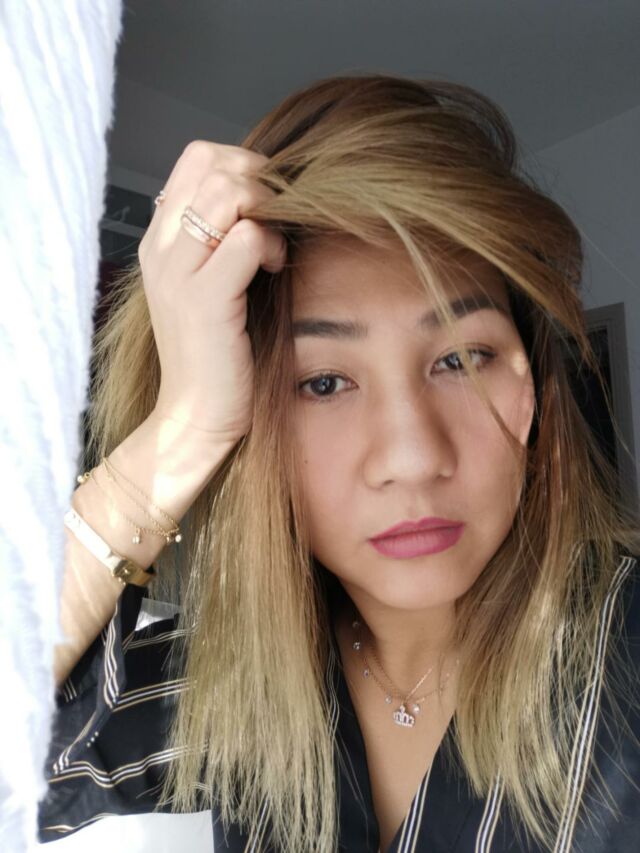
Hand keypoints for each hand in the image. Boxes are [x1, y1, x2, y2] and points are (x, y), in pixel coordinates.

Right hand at [137, 141, 286, 444]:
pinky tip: (274, 269)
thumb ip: (221, 240)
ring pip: (228, 192)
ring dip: (267, 211)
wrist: (196, 414)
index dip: (242, 163)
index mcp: (159, 240)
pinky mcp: (204, 299)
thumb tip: (266, 200)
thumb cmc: (214, 352)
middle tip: (278, 223)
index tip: (267, 201)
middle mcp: (161, 248)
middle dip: (262, 183)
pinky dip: (271, 245)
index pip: (197, 158)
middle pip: (214, 165)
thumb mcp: (209, 285)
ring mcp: (178, 272)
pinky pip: (245, 237)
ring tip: (273, 250)